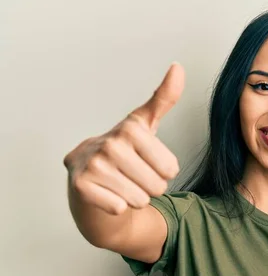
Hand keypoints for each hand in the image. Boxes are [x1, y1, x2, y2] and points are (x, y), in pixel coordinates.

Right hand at [63, 63, 184, 214]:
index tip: (147, 161)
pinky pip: (120, 208)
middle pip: (158, 186)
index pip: (171, 169)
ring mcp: (93, 164)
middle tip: (133, 176)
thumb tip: (178, 67)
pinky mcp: (81, 186)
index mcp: (131, 128)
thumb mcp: (144, 124)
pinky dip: (117, 207)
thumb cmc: (123, 151)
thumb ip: (164, 99)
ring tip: (121, 184)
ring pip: (140, 199)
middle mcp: (111, 143)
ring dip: (135, 198)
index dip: (164, 171)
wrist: (87, 176)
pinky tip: (107, 194)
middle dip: (150, 187)